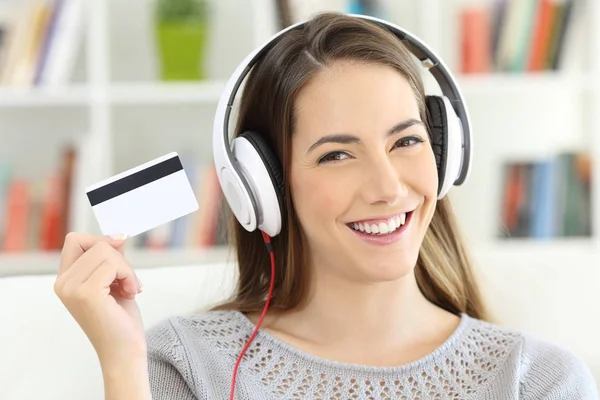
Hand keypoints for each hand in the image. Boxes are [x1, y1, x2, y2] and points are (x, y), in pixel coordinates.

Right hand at [54, 233, 145, 366]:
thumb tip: (117, 235)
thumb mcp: (115, 280)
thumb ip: (111, 258)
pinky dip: (128, 275)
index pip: (75, 240)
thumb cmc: (120, 319)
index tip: (120, 252)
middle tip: (129, 282)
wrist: (124, 351)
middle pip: (96, 244)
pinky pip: (113, 265)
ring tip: (130, 289)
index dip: (100, 240)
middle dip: (120, 259)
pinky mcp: (86, 293)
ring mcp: (72, 288)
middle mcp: (63, 283)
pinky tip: (130, 293)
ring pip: (106, 252)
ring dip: (126, 269)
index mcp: (65, 280)